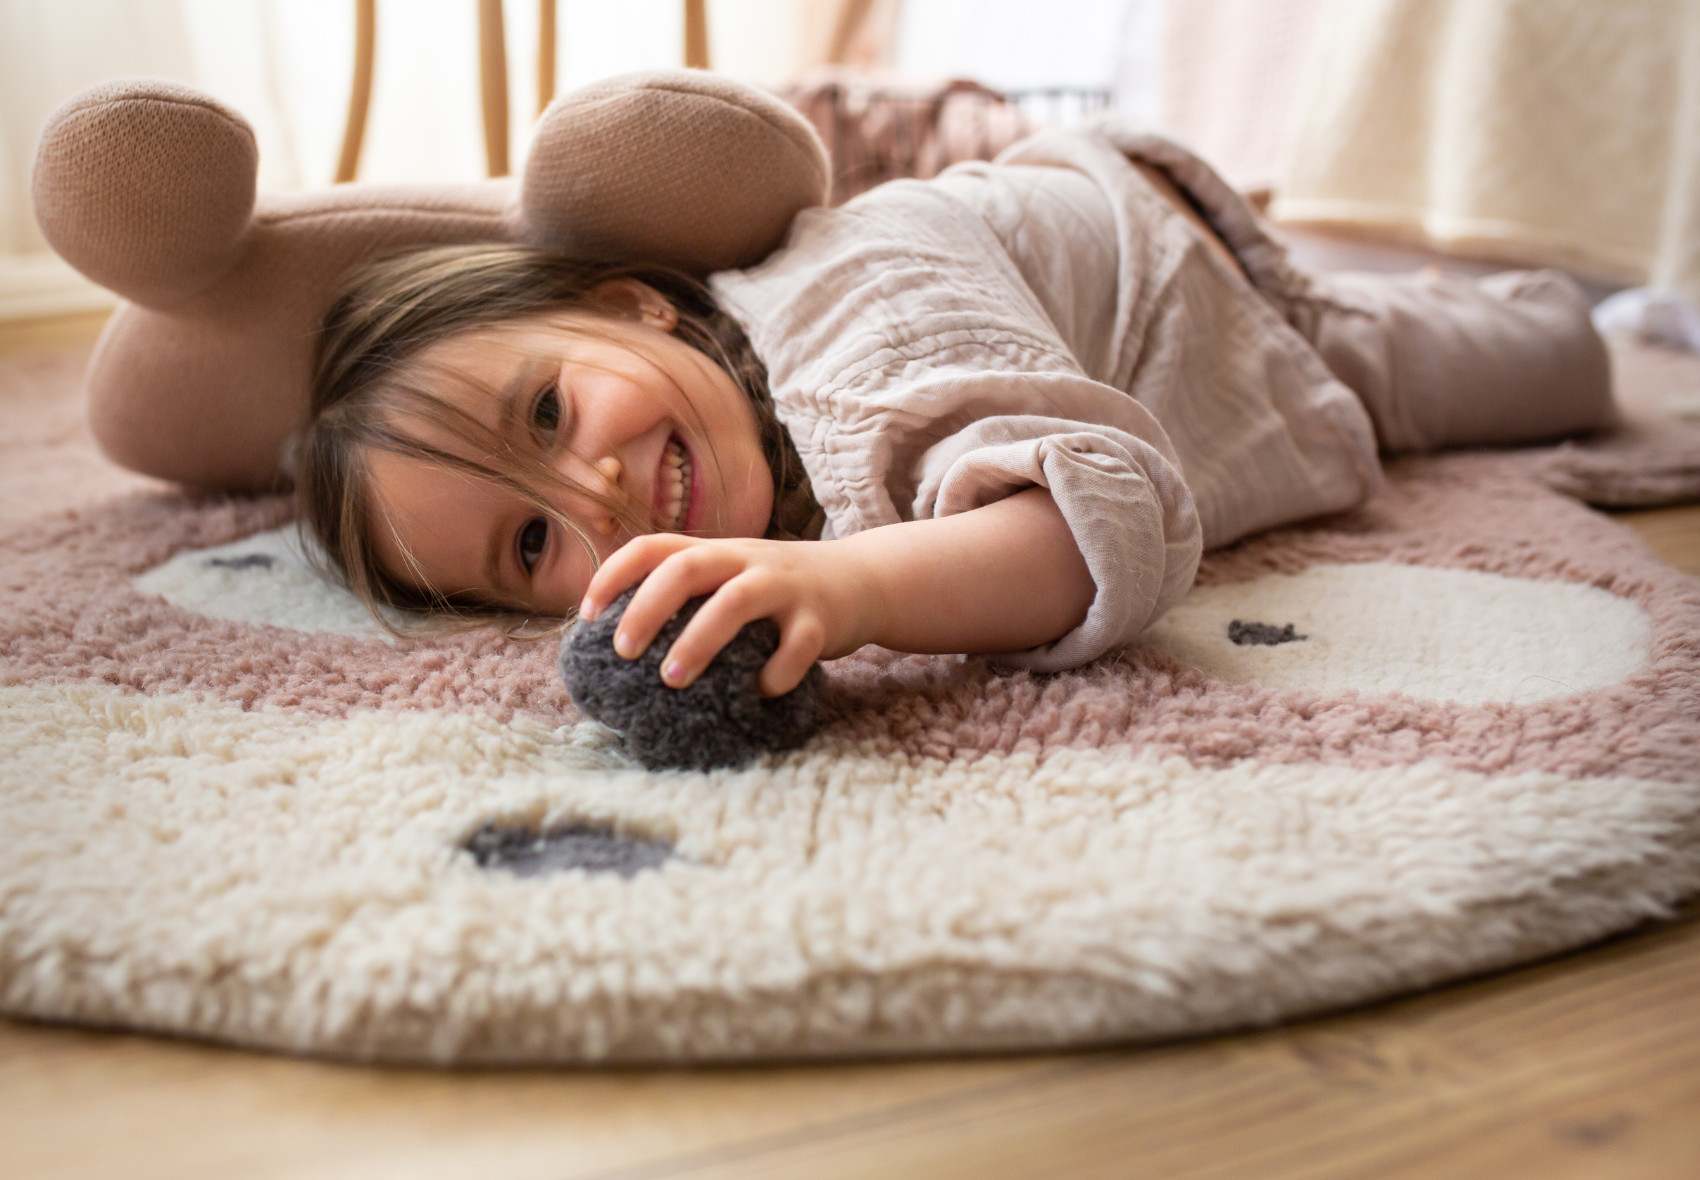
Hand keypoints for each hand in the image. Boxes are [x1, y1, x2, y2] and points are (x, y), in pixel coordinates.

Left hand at [579, 535, 883, 696]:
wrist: (862, 580)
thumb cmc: (778, 592)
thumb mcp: (732, 578)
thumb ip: (690, 596)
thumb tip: (623, 643)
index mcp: (717, 551)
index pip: (654, 546)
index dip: (614, 574)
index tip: (588, 614)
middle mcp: (747, 559)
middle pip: (688, 566)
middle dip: (647, 607)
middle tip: (623, 651)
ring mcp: (785, 586)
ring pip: (736, 601)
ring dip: (698, 640)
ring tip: (672, 680)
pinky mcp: (820, 619)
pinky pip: (796, 646)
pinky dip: (774, 674)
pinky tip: (757, 694)